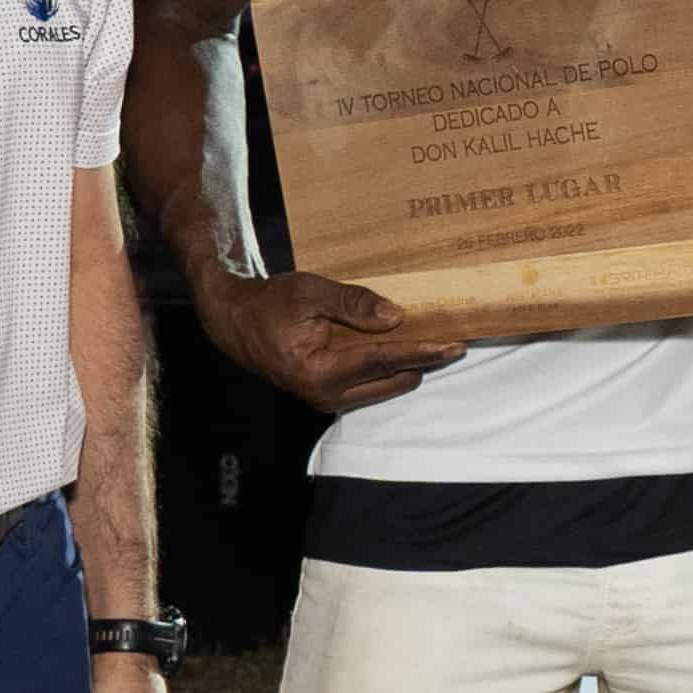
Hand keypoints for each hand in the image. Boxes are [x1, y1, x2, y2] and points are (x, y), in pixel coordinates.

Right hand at [202, 264, 467, 415]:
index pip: (384, 361)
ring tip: (435, 340)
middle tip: (452, 335)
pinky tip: (406, 346)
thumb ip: (351, 303)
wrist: (236, 323)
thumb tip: (396, 317)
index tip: (455, 345)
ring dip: (410, 365)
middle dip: (424, 360)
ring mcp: (329, 400)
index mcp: (319, 372)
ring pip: (387, 385)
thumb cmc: (271, 304)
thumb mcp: (309, 292)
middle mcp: (326, 395)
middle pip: (393, 378)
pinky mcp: (331, 396)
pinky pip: (373, 384)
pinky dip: (391, 367)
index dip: (423, 352)